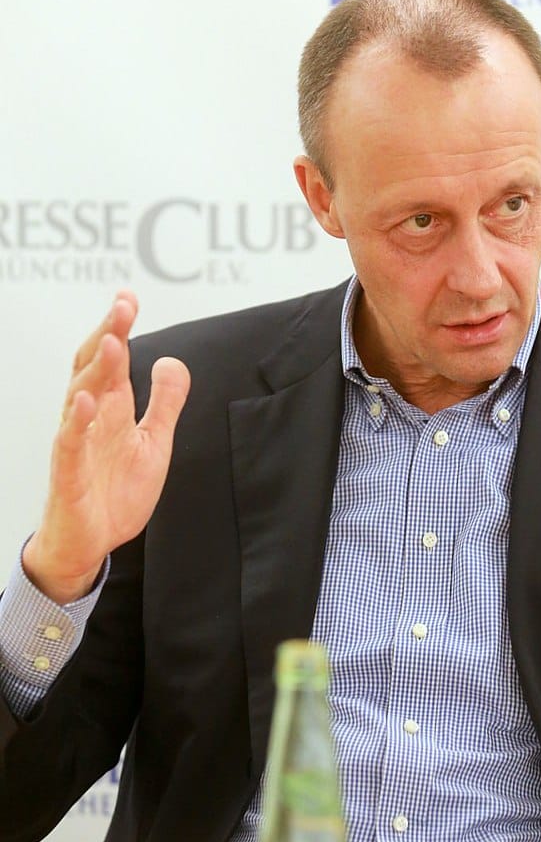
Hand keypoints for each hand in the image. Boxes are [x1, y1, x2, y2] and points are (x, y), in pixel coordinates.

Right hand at [23, 292, 190, 603]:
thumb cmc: (116, 492)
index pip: (112, 359)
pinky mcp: (69, 473)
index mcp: (112, 409)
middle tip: (123, 306)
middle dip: (108, 334)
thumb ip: (165, 403)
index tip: (128, 297)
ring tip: (114, 341)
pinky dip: (76, 420)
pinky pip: (68, 442)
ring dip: (97, 368)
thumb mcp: (154, 442)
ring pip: (79, 396)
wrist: (92, 544)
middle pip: (94, 368)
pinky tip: (87, 399)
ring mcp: (77, 443)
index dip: (118, 328)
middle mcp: (91, 419)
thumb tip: (171, 360)